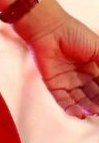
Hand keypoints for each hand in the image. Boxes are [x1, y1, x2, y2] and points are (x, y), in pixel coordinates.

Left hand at [13, 0, 98, 117]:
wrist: (48, 28)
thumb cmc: (74, 34)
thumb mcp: (97, 49)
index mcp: (92, 67)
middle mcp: (80, 76)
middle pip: (93, 96)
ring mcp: (67, 81)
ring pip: (80, 101)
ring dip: (88, 108)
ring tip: (94, 112)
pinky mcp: (53, 84)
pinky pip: (63, 100)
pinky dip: (71, 109)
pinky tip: (80, 114)